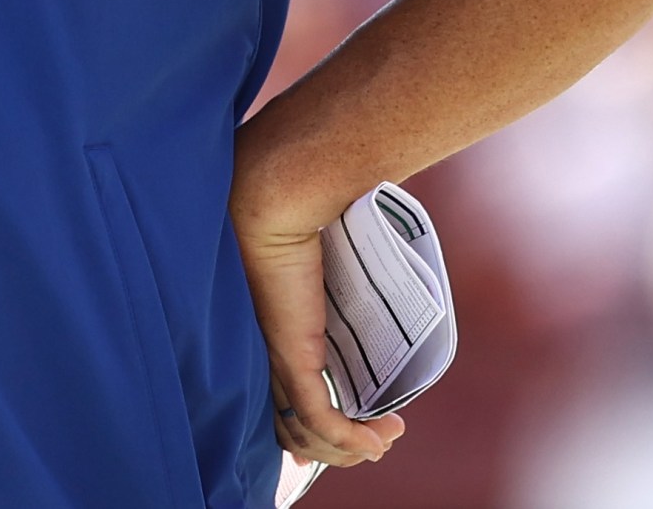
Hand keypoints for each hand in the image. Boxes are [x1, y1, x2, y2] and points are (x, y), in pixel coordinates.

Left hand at [233, 217, 405, 468]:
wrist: (278, 204)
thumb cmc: (299, 225)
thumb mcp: (326, 267)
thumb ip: (338, 286)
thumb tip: (369, 279)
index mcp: (269, 343)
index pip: (279, 409)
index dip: (312, 436)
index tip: (354, 437)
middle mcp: (265, 359)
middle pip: (292, 431)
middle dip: (339, 449)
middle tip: (380, 439)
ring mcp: (276, 361)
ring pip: (307, 433)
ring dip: (352, 447)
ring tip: (387, 436)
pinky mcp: (291, 357)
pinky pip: (320, 418)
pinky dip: (351, 439)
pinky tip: (377, 441)